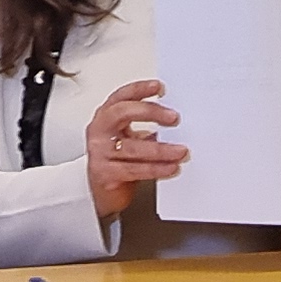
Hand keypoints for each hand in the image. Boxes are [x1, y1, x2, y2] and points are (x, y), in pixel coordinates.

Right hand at [84, 78, 187, 217]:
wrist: (102, 194)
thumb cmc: (117, 162)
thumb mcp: (129, 138)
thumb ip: (145, 127)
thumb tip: (173, 120)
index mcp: (105, 117)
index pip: (121, 96)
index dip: (139, 89)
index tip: (159, 87)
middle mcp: (99, 131)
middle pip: (123, 113)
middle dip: (151, 112)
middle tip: (174, 118)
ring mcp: (99, 152)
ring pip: (133, 146)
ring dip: (161, 149)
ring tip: (181, 151)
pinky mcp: (105, 174)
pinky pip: (135, 169)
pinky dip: (156, 168)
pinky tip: (171, 167)